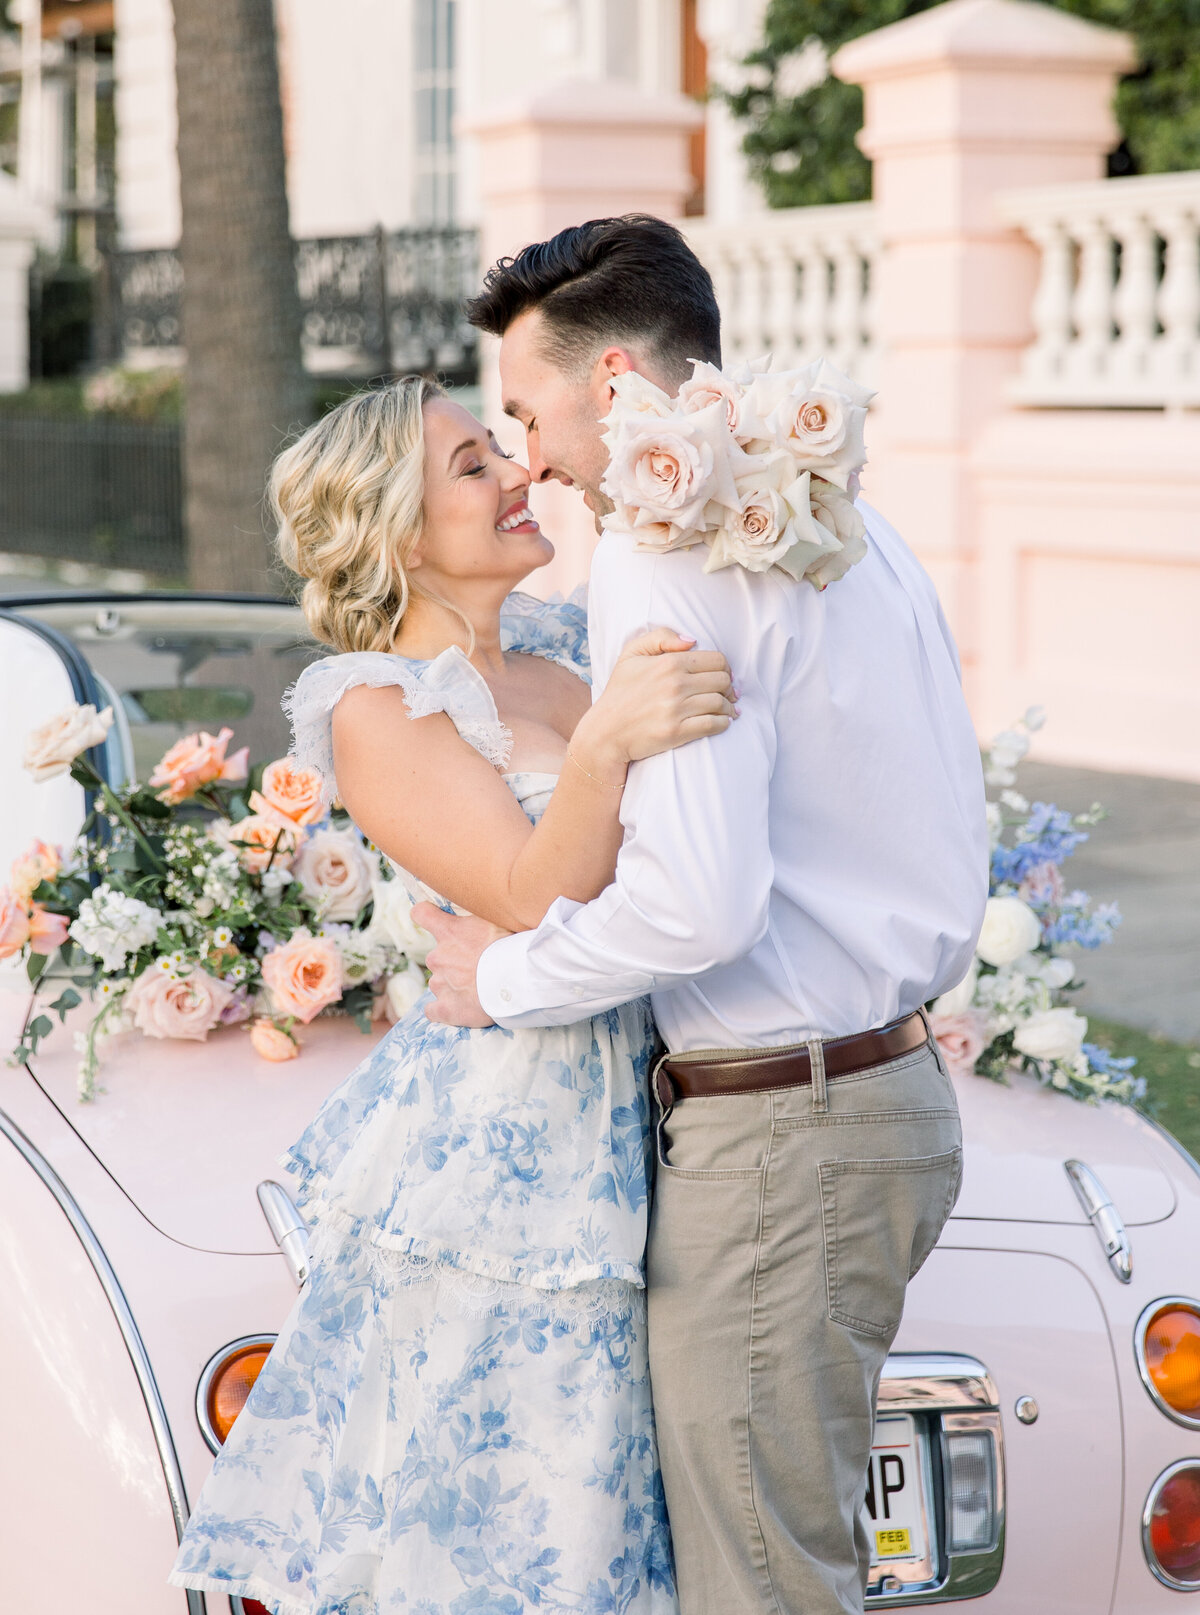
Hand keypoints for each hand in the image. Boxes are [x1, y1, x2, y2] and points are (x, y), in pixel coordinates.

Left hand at [415, 903, 509, 1027]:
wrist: (518, 979)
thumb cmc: (513, 945)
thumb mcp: (499, 917)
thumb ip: (485, 913)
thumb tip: (493, 902)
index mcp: (449, 931)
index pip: (422, 914)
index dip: (426, 915)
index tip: (432, 918)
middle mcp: (438, 957)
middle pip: (438, 957)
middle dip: (455, 962)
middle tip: (481, 966)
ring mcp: (440, 984)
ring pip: (440, 983)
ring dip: (455, 985)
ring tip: (481, 989)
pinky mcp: (447, 1009)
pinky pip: (434, 1011)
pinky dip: (444, 1010)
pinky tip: (461, 1008)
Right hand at [571, 627, 737, 781]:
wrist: (605, 731)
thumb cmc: (620, 691)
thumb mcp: (631, 654)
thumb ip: (661, 637)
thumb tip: (692, 641)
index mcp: (668, 663)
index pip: (717, 659)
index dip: (725, 667)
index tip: (723, 676)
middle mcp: (675, 684)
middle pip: (723, 681)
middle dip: (729, 687)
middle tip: (728, 694)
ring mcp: (676, 709)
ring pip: (721, 703)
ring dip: (729, 707)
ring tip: (727, 710)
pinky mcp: (676, 732)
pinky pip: (713, 725)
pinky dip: (723, 723)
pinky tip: (721, 722)